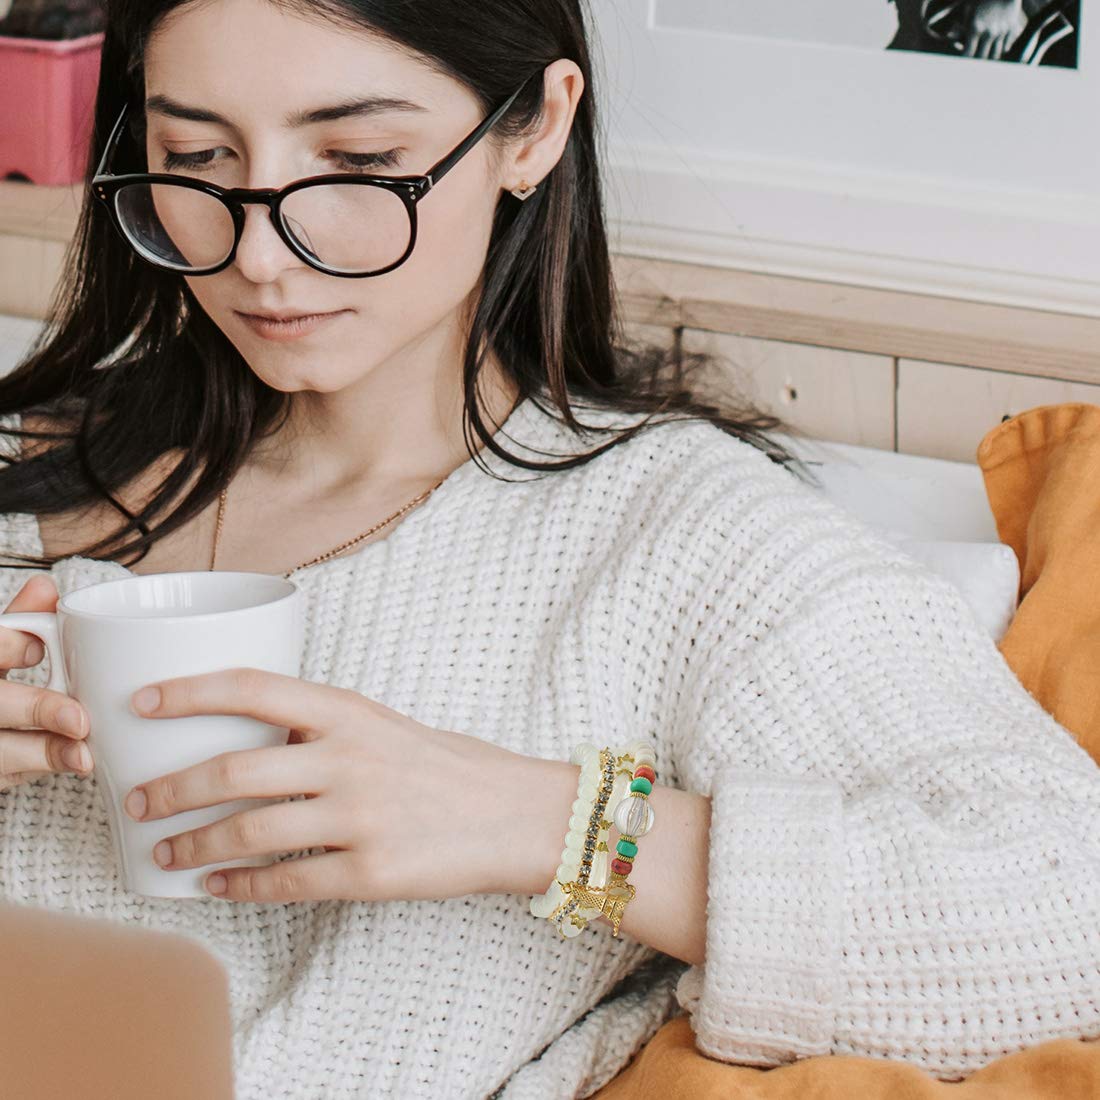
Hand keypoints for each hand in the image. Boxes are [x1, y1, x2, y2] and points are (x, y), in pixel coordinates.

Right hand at [0, 575, 92, 790]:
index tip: (36, 649)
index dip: (2, 647)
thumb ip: (17, 624)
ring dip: (43, 752)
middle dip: (35, 709)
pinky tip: (78, 765)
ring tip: (85, 754)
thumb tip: (45, 586)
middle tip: (80, 718)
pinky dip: (43, 769)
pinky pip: (5, 777)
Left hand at [122, 668, 556, 902]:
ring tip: (164, 851)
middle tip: (137, 801)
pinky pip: (285, 882)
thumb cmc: (450, 767)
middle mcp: (349, 759)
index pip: (253, 688)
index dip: (188, 692)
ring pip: (248, 832)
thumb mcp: (385, 726)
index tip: (140, 703)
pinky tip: (217, 887)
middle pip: (234, 770)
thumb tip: (250, 742)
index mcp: (351, 712)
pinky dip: (240, 887)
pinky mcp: (370, 873)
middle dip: (171, 789)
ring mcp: (359, 818)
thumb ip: (324, 731)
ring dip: (193, 845)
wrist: (517, 815)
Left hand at [965, 0, 1026, 58]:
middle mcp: (989, 33)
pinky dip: (1000, 49)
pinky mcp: (1013, 28)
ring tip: (983, 56)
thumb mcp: (968, 11)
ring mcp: (1002, 31)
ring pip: (995, 56)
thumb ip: (960, 28)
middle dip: (975, 63)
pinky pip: (1005, 47)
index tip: (961, 63)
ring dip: (988, 58)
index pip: (967, 55)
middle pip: (981, 59)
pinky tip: (994, 46)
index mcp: (976, 28)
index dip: (963, 61)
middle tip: (972, 62)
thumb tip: (949, 38)